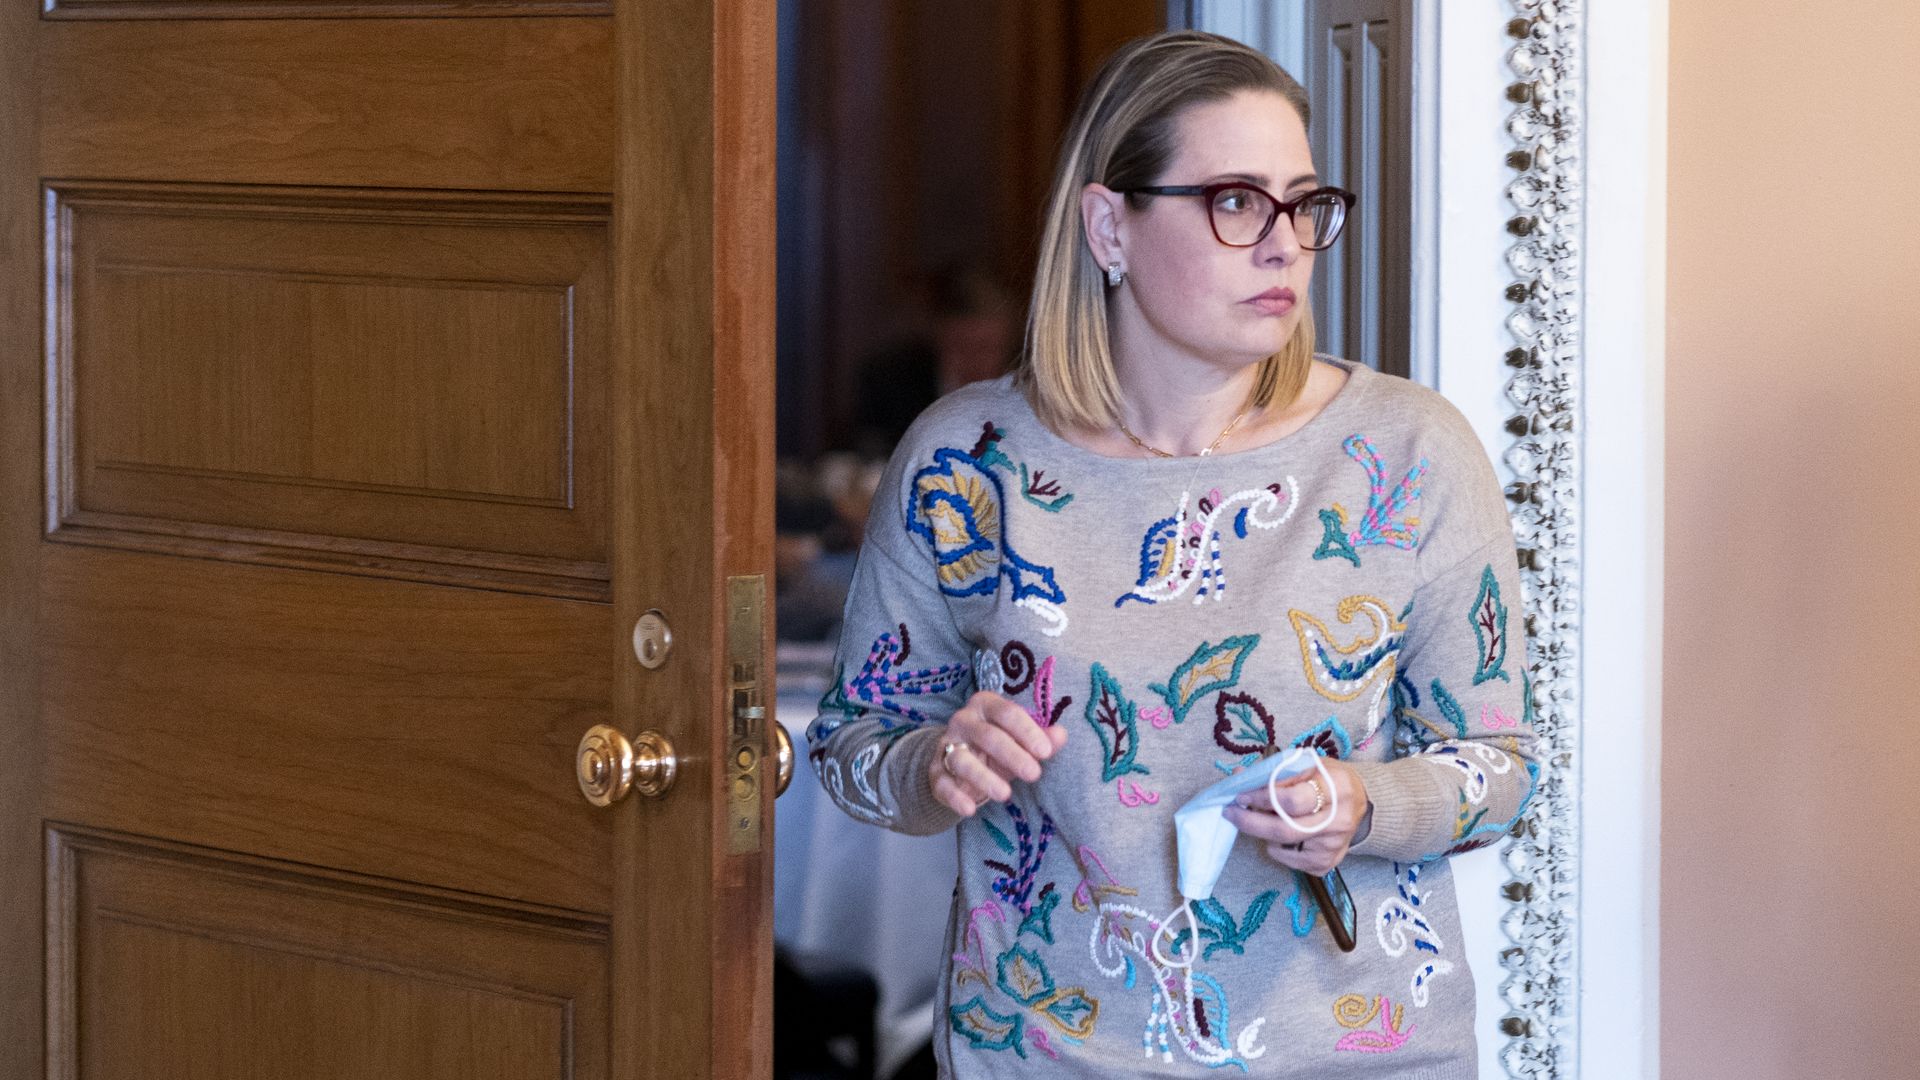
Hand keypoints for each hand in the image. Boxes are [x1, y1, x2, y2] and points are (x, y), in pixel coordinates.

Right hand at [929, 691, 1068, 815]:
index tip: (1046, 752)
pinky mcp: (935, 772)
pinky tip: (970, 809)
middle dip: (1012, 755)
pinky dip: (955, 797)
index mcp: (986, 705)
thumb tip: (1061, 735)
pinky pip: (943, 784)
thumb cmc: (996, 747)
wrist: (956, 761)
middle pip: (988, 736)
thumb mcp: (1019, 741)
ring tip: (1005, 794)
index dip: (1027, 731)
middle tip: (1034, 774)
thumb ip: (1041, 738)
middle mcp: (963, 721)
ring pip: (962, 760)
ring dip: (984, 778)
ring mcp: (946, 746)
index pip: (1007, 713)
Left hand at [1222, 757, 1369, 875]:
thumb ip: (1275, 771)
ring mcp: (1335, 845)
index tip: (1241, 795)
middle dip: (1251, 822)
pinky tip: (1280, 835)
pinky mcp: (1328, 862)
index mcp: (1337, 788)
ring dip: (1263, 833)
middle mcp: (1339, 819)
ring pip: (1284, 846)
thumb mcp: (1308, 764)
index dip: (1262, 798)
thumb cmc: (1327, 778)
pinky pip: (1291, 861)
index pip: (1292, 800)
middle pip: (1285, 829)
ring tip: (1260, 818)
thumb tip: (1239, 775)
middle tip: (1231, 813)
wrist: (1360, 800)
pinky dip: (1277, 848)